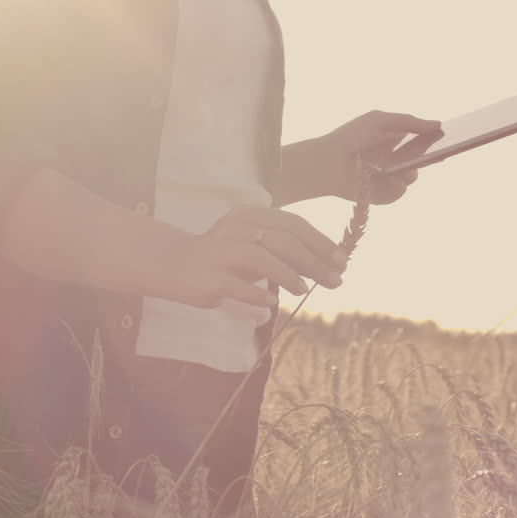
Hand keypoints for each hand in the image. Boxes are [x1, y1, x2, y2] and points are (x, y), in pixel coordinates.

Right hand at [167, 205, 349, 307]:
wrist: (174, 263)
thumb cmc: (223, 256)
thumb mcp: (255, 248)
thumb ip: (283, 252)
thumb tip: (323, 267)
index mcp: (251, 215)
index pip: (293, 224)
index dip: (321, 242)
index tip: (342, 261)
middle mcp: (237, 228)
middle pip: (283, 240)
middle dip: (314, 261)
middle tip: (335, 280)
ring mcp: (221, 252)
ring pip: (261, 258)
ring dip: (288, 274)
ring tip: (305, 290)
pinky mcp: (209, 277)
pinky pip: (236, 285)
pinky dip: (256, 293)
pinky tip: (273, 302)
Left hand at [316, 111, 443, 203]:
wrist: (327, 162)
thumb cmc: (351, 137)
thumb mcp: (380, 121)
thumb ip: (409, 122)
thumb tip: (438, 124)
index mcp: (397, 141)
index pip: (424, 142)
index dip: (438, 141)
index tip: (453, 137)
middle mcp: (397, 160)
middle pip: (424, 161)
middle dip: (432, 156)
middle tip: (439, 152)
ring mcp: (391, 178)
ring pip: (413, 176)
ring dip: (406, 171)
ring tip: (392, 166)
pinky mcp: (382, 194)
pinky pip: (399, 191)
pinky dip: (392, 185)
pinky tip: (381, 177)